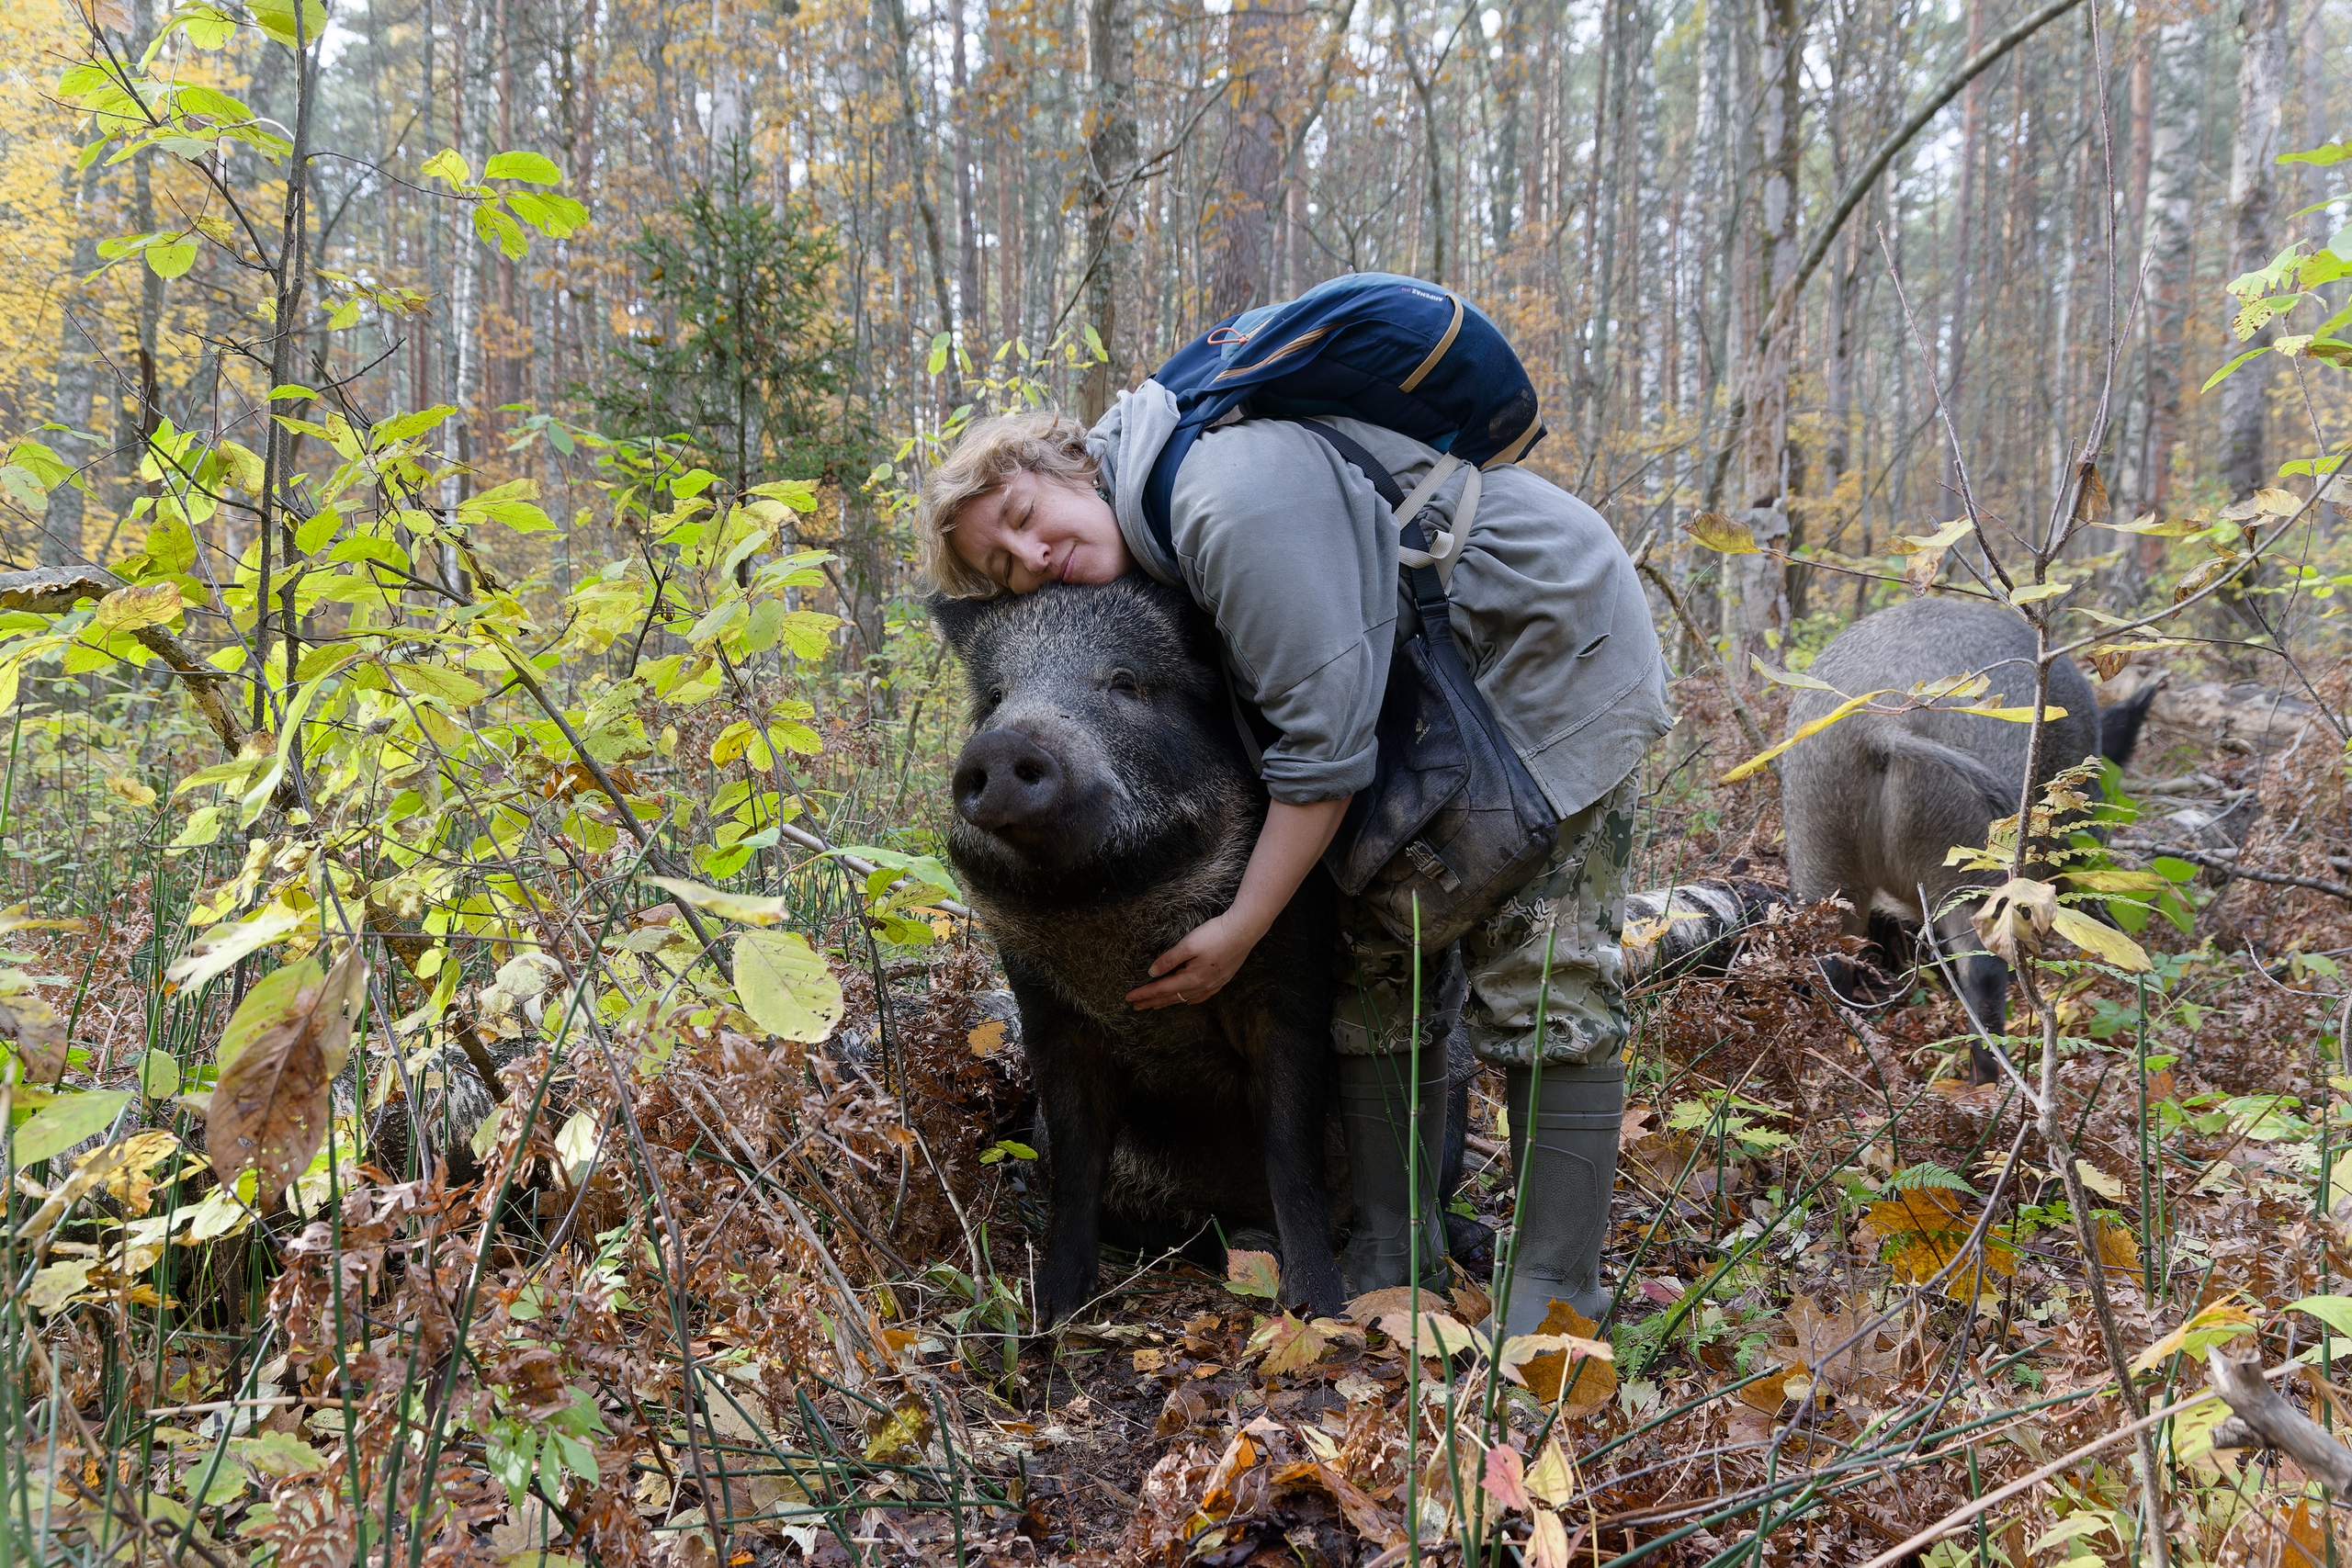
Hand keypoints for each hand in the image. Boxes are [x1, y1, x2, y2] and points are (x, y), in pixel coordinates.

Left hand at [1127, 912, 1263, 1009]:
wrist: (1244, 931)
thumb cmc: (1215, 935)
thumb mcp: (1188, 944)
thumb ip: (1169, 960)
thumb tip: (1152, 973)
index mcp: (1190, 978)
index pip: (1161, 989)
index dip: (1144, 994)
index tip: (1129, 998)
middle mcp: (1201, 985)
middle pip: (1172, 997)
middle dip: (1152, 1002)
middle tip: (1136, 1007)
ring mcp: (1213, 984)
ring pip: (1185, 997)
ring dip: (1169, 1001)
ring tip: (1156, 1005)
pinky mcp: (1222, 979)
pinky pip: (1202, 996)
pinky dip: (1190, 999)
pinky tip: (1189, 1001)